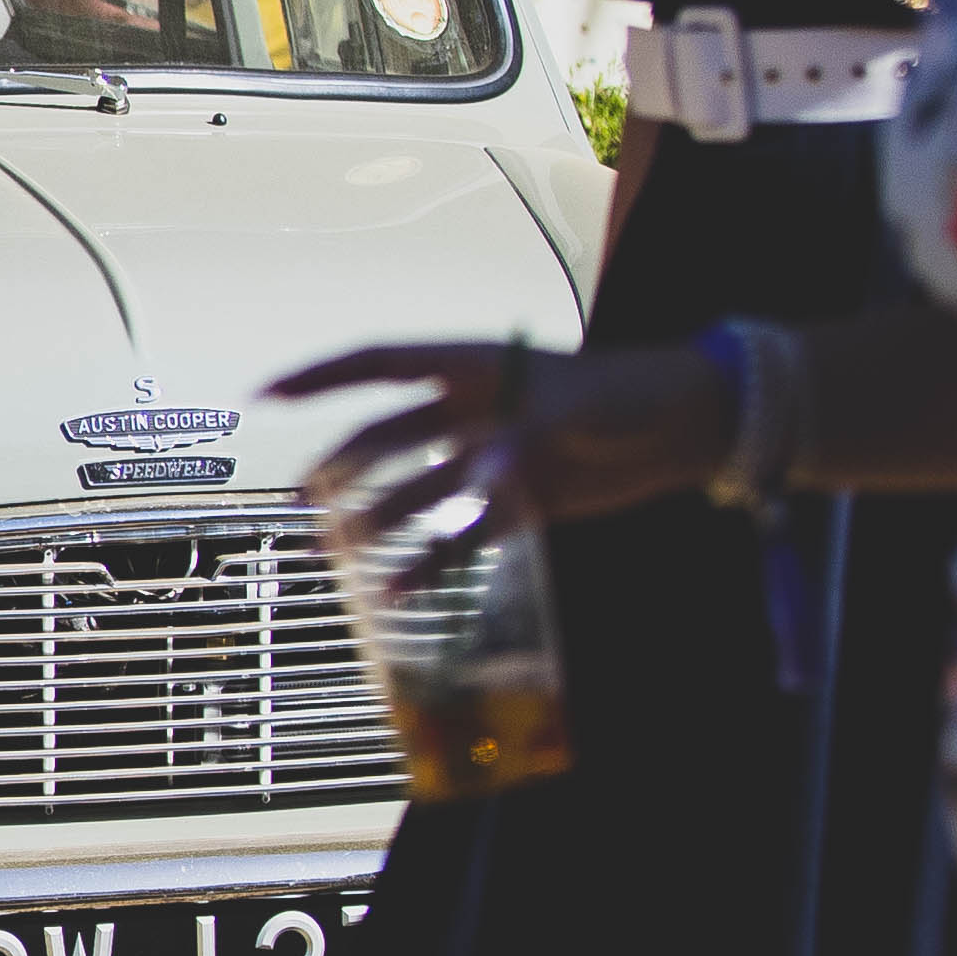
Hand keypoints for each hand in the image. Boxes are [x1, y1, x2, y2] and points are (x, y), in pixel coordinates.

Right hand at [272, 339, 733, 529]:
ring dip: (377, 522)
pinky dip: (431, 563)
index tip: (266, 394)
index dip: (321, 378)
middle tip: (306, 500)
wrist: (690, 425)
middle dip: (342, 468)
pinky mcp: (517, 503)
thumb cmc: (632, 392)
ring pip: (414, 492)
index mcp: (472, 367)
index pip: (379, 365)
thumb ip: (522, 444)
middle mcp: (470, 412)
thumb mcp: (575, 410)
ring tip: (337, 553)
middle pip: (386, 437)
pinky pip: (459, 536)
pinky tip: (403, 590)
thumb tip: (480, 485)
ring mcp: (489, 458)